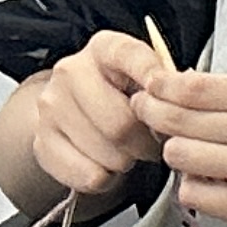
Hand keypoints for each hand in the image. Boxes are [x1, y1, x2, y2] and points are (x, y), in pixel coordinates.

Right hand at [15, 30, 159, 196]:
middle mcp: (70, 71)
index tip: (175, 103)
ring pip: (108, 155)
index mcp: (105, 47)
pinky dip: (107, 179)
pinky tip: (108, 164)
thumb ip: (166, 87)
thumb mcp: (147, 78)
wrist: (74, 109)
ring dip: (129, 161)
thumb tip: (185, 107)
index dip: (160, 85)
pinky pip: (89, 176)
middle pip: (121, 124)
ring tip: (130, 151)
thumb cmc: (123, 93)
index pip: (134, 58)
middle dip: (148, 142)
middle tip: (155, 143)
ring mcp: (51, 107)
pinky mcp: (41, 142)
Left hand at [130, 65, 226, 226]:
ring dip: (176, 154)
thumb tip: (190, 86)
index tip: (151, 88)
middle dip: (155, 116)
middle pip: (181, 119)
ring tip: (191, 153)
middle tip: (150, 116)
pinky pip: (199, 196)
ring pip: (182, 156)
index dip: (162, 87)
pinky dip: (193, 188)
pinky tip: (208, 182)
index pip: (198, 86)